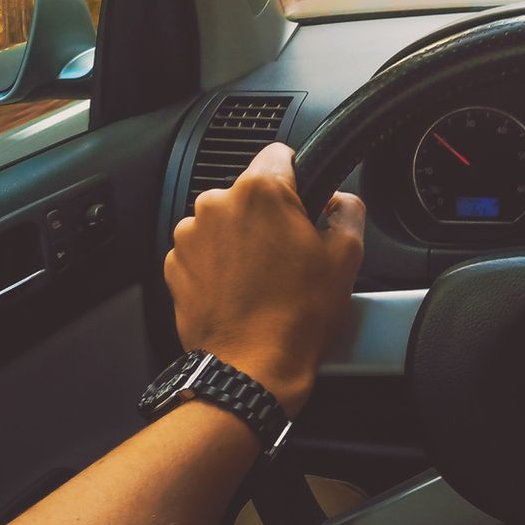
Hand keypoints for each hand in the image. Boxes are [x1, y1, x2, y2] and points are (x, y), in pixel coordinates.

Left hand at [162, 143, 363, 414]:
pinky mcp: (175, 265)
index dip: (300, 177)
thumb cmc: (295, 318)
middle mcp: (216, 204)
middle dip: (270, 214)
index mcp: (260, 191)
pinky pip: (204, 249)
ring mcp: (190, 236)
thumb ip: (349, 210)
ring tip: (265, 278)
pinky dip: (220, 263)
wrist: (250, 371)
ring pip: (226, 220)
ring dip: (242, 238)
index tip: (305, 203)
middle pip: (251, 191)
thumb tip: (342, 200)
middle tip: (291, 253)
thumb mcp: (346, 257)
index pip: (280, 153)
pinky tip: (241, 290)